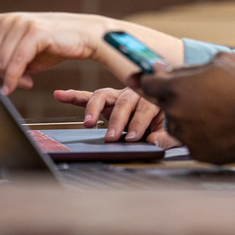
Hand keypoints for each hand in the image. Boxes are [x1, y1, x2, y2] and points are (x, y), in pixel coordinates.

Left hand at [0, 12, 105, 94]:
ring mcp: (19, 24)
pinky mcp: (34, 33)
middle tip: (12, 82)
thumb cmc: (52, 46)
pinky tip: (15, 87)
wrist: (85, 37)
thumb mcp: (20, 53)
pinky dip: (13, 79)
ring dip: (8, 78)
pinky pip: (14, 63)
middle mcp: (6, 19)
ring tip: (24, 80)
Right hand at [54, 88, 181, 148]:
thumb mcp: (174, 131)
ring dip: (95, 108)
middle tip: (112, 136)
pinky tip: (60, 95)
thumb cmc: (169, 121)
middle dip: (118, 120)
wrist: (167, 107)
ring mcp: (119, 95)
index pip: (146, 108)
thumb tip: (153, 141)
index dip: (140, 122)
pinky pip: (88, 97)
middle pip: (124, 102)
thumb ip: (166, 136)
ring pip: (104, 95)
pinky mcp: (107, 101)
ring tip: (88, 122)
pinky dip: (74, 96)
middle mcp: (135, 93)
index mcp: (155, 98)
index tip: (133, 137)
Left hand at [130, 52, 234, 164]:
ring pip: (176, 123)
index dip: (145, 79)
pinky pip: (190, 139)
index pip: (147, 84)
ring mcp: (184, 135)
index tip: (138, 78)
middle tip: (196, 94)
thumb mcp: (218, 64)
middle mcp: (174, 113)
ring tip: (214, 111)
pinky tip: (218, 125)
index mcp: (176, 89)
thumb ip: (185, 67)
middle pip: (163, 104)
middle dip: (174, 98)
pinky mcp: (195, 152)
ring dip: (187, 116)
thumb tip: (160, 67)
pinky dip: (199, 133)